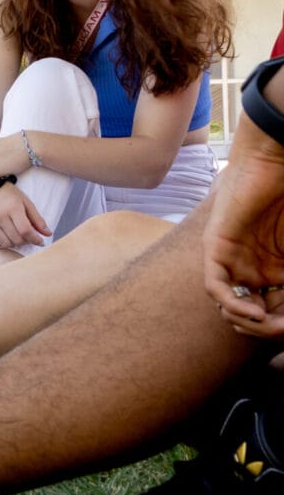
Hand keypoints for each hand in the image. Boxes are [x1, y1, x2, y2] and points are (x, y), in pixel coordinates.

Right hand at [0, 182, 49, 251]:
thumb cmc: (9, 195)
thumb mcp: (26, 203)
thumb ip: (37, 219)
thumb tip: (48, 234)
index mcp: (13, 208)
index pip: (25, 230)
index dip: (35, 239)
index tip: (40, 241)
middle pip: (16, 239)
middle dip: (25, 241)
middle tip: (27, 237)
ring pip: (5, 243)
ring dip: (13, 243)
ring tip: (15, 236)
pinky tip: (3, 237)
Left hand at [203, 124, 283, 340]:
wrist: (273, 164)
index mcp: (274, 272)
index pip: (274, 312)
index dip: (283, 325)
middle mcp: (251, 270)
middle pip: (253, 314)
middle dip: (268, 329)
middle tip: (283, 331)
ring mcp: (233, 260)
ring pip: (231, 306)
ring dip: (249, 323)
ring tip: (270, 324)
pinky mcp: (217, 248)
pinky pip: (216, 286)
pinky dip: (232, 304)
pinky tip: (252, 312)